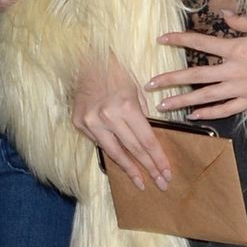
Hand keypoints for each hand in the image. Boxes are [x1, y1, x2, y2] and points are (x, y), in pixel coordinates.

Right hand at [71, 53, 171, 190]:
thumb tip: (149, 139)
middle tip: (161, 183)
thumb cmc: (115, 73)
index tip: (167, 173)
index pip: (146, 141)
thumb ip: (142, 116)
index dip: (158, 159)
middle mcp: (107, 117)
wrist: (84, 62)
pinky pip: (100, 144)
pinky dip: (113, 154)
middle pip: (133, 150)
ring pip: (114, 153)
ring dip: (130, 170)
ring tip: (141, 183)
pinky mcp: (79, 124)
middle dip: (149, 168)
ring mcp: (91, 122)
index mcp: (126, 107)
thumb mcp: (135, 90)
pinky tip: (123, 165)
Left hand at [151, 14, 246, 116]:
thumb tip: (222, 14)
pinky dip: (209, 113)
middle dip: (170, 79)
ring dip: (182, 101)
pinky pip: (226, 109)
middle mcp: (235, 70)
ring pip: (206, 97)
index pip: (201, 43)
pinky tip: (194, 116)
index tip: (161, 39)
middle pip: (195, 75)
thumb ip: (242, 21)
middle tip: (148, 84)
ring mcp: (242, 88)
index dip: (179, 40)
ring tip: (163, 105)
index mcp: (237, 48)